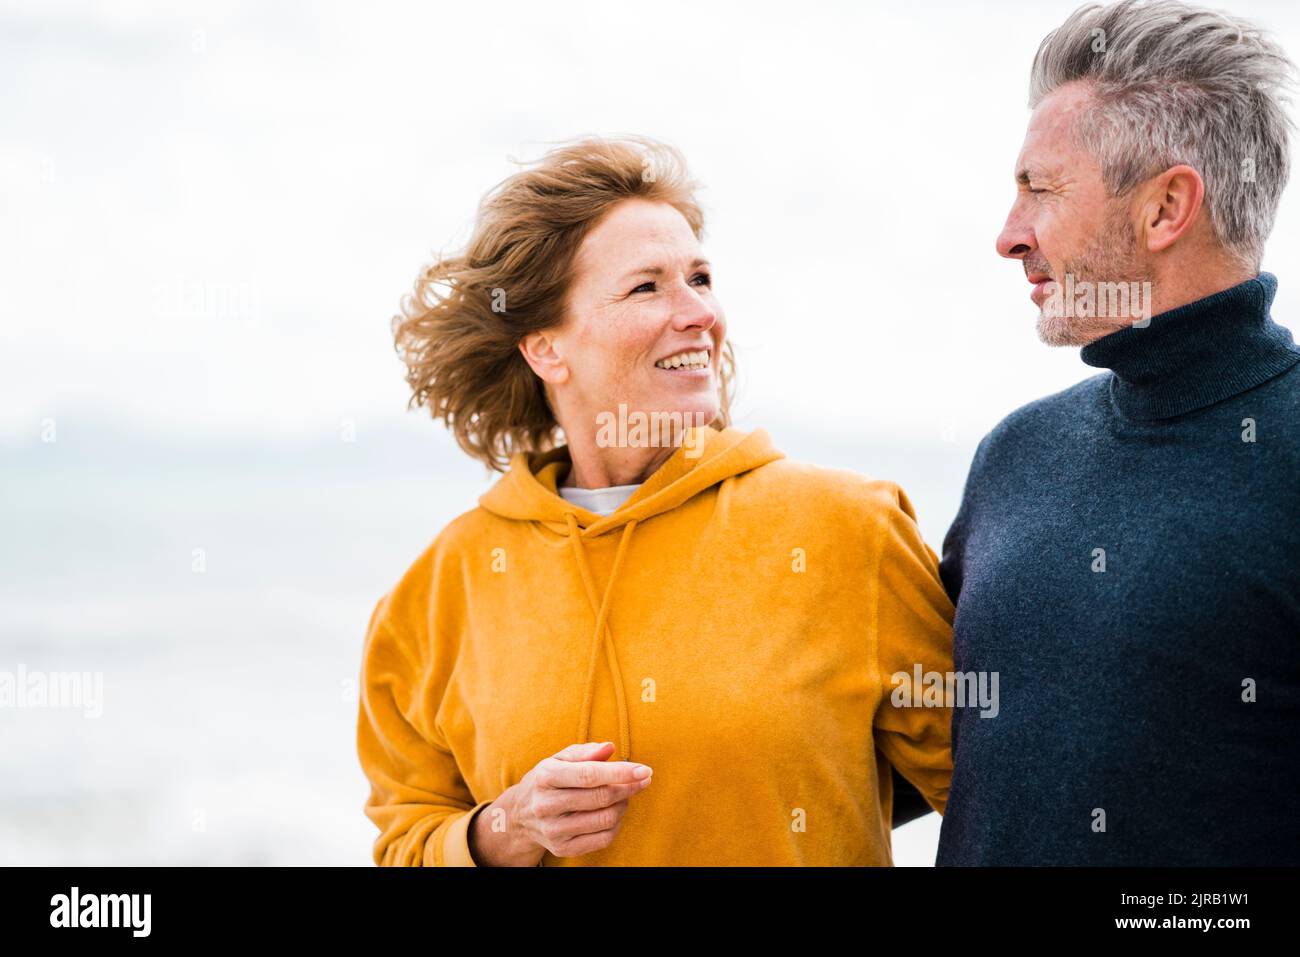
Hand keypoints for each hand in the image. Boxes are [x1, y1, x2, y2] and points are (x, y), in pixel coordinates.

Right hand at [468, 741, 651, 865]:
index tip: (645, 770)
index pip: (589, 775)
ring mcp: (554, 830)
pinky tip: (614, 812)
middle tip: (642, 779)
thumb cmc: (547, 781)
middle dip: (628, 787)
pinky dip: (616, 824)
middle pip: (600, 798)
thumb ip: (585, 752)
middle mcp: (546, 805)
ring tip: (624, 794)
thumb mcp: (558, 759)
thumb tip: (609, 748)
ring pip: (605, 819)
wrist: (519, 815)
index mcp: (546, 777)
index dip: (620, 772)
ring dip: (623, 804)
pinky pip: (603, 839)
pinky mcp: (562, 848)